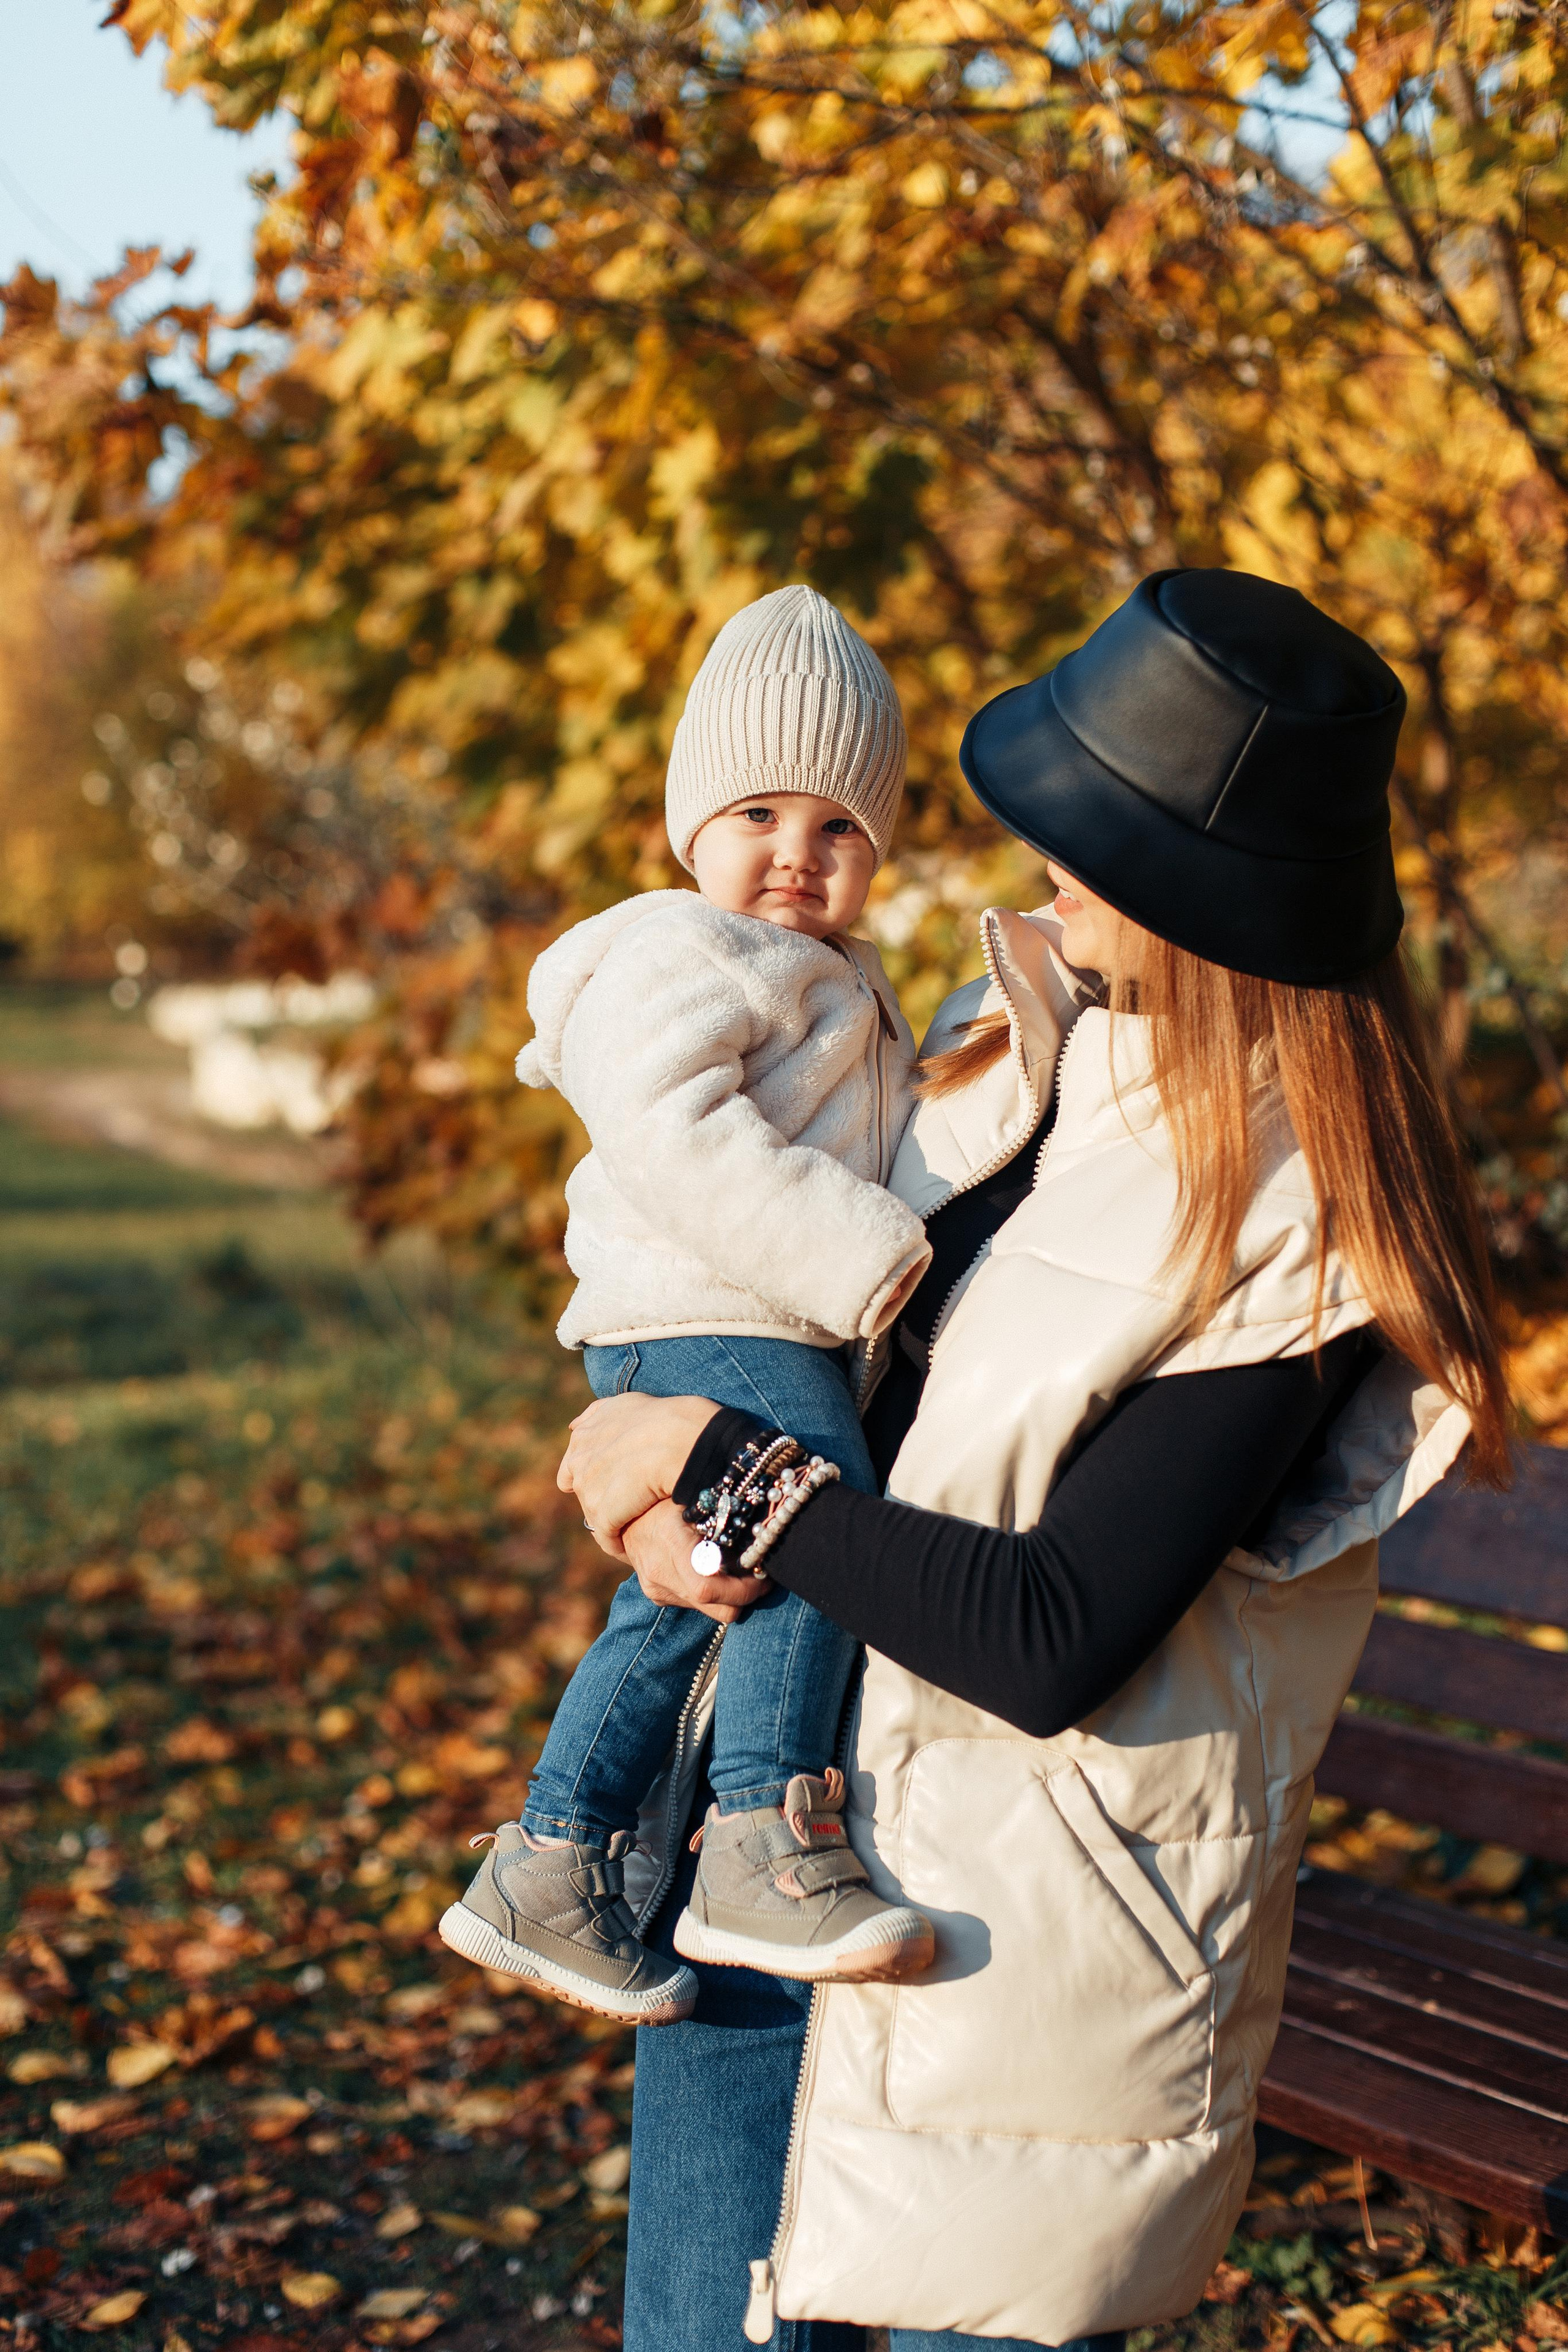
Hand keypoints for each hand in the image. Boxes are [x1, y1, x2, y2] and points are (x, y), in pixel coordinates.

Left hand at [558, 1391, 722, 1560]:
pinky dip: (620, 1544)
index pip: (573, 1467)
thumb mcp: (625, 1404)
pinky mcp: (603, 1515)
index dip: (597, 1476)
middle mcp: (579, 1461)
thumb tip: (573, 1427)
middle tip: (635, 1500)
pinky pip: (608, 1538)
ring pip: (596, 1516)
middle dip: (604, 1498)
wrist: (686, 1439)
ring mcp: (588, 1489)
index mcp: (584, 1436)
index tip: (621, 1480)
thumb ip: (598, 1415)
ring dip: (615, 1521)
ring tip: (642, 1524)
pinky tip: (635, 1545)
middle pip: (584, 1491)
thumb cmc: (668, 1418)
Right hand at [623, 1499, 767, 1623]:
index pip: (709, 1589)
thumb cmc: (667, 1498)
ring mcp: (657, 1589)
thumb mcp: (696, 1499)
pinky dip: (710, 1593)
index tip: (763, 1575)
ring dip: (729, 1596)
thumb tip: (763, 1533)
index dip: (743, 1590)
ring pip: (710, 1611)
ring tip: (740, 1571)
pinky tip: (714, 1571)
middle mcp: (661, 1574)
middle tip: (759, 1576)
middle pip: (717, 1609)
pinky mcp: (657, 1595)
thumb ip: (725, 1519)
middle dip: (745, 1597)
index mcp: (671, 1546)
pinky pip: (694, 1604)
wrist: (624, 1510)